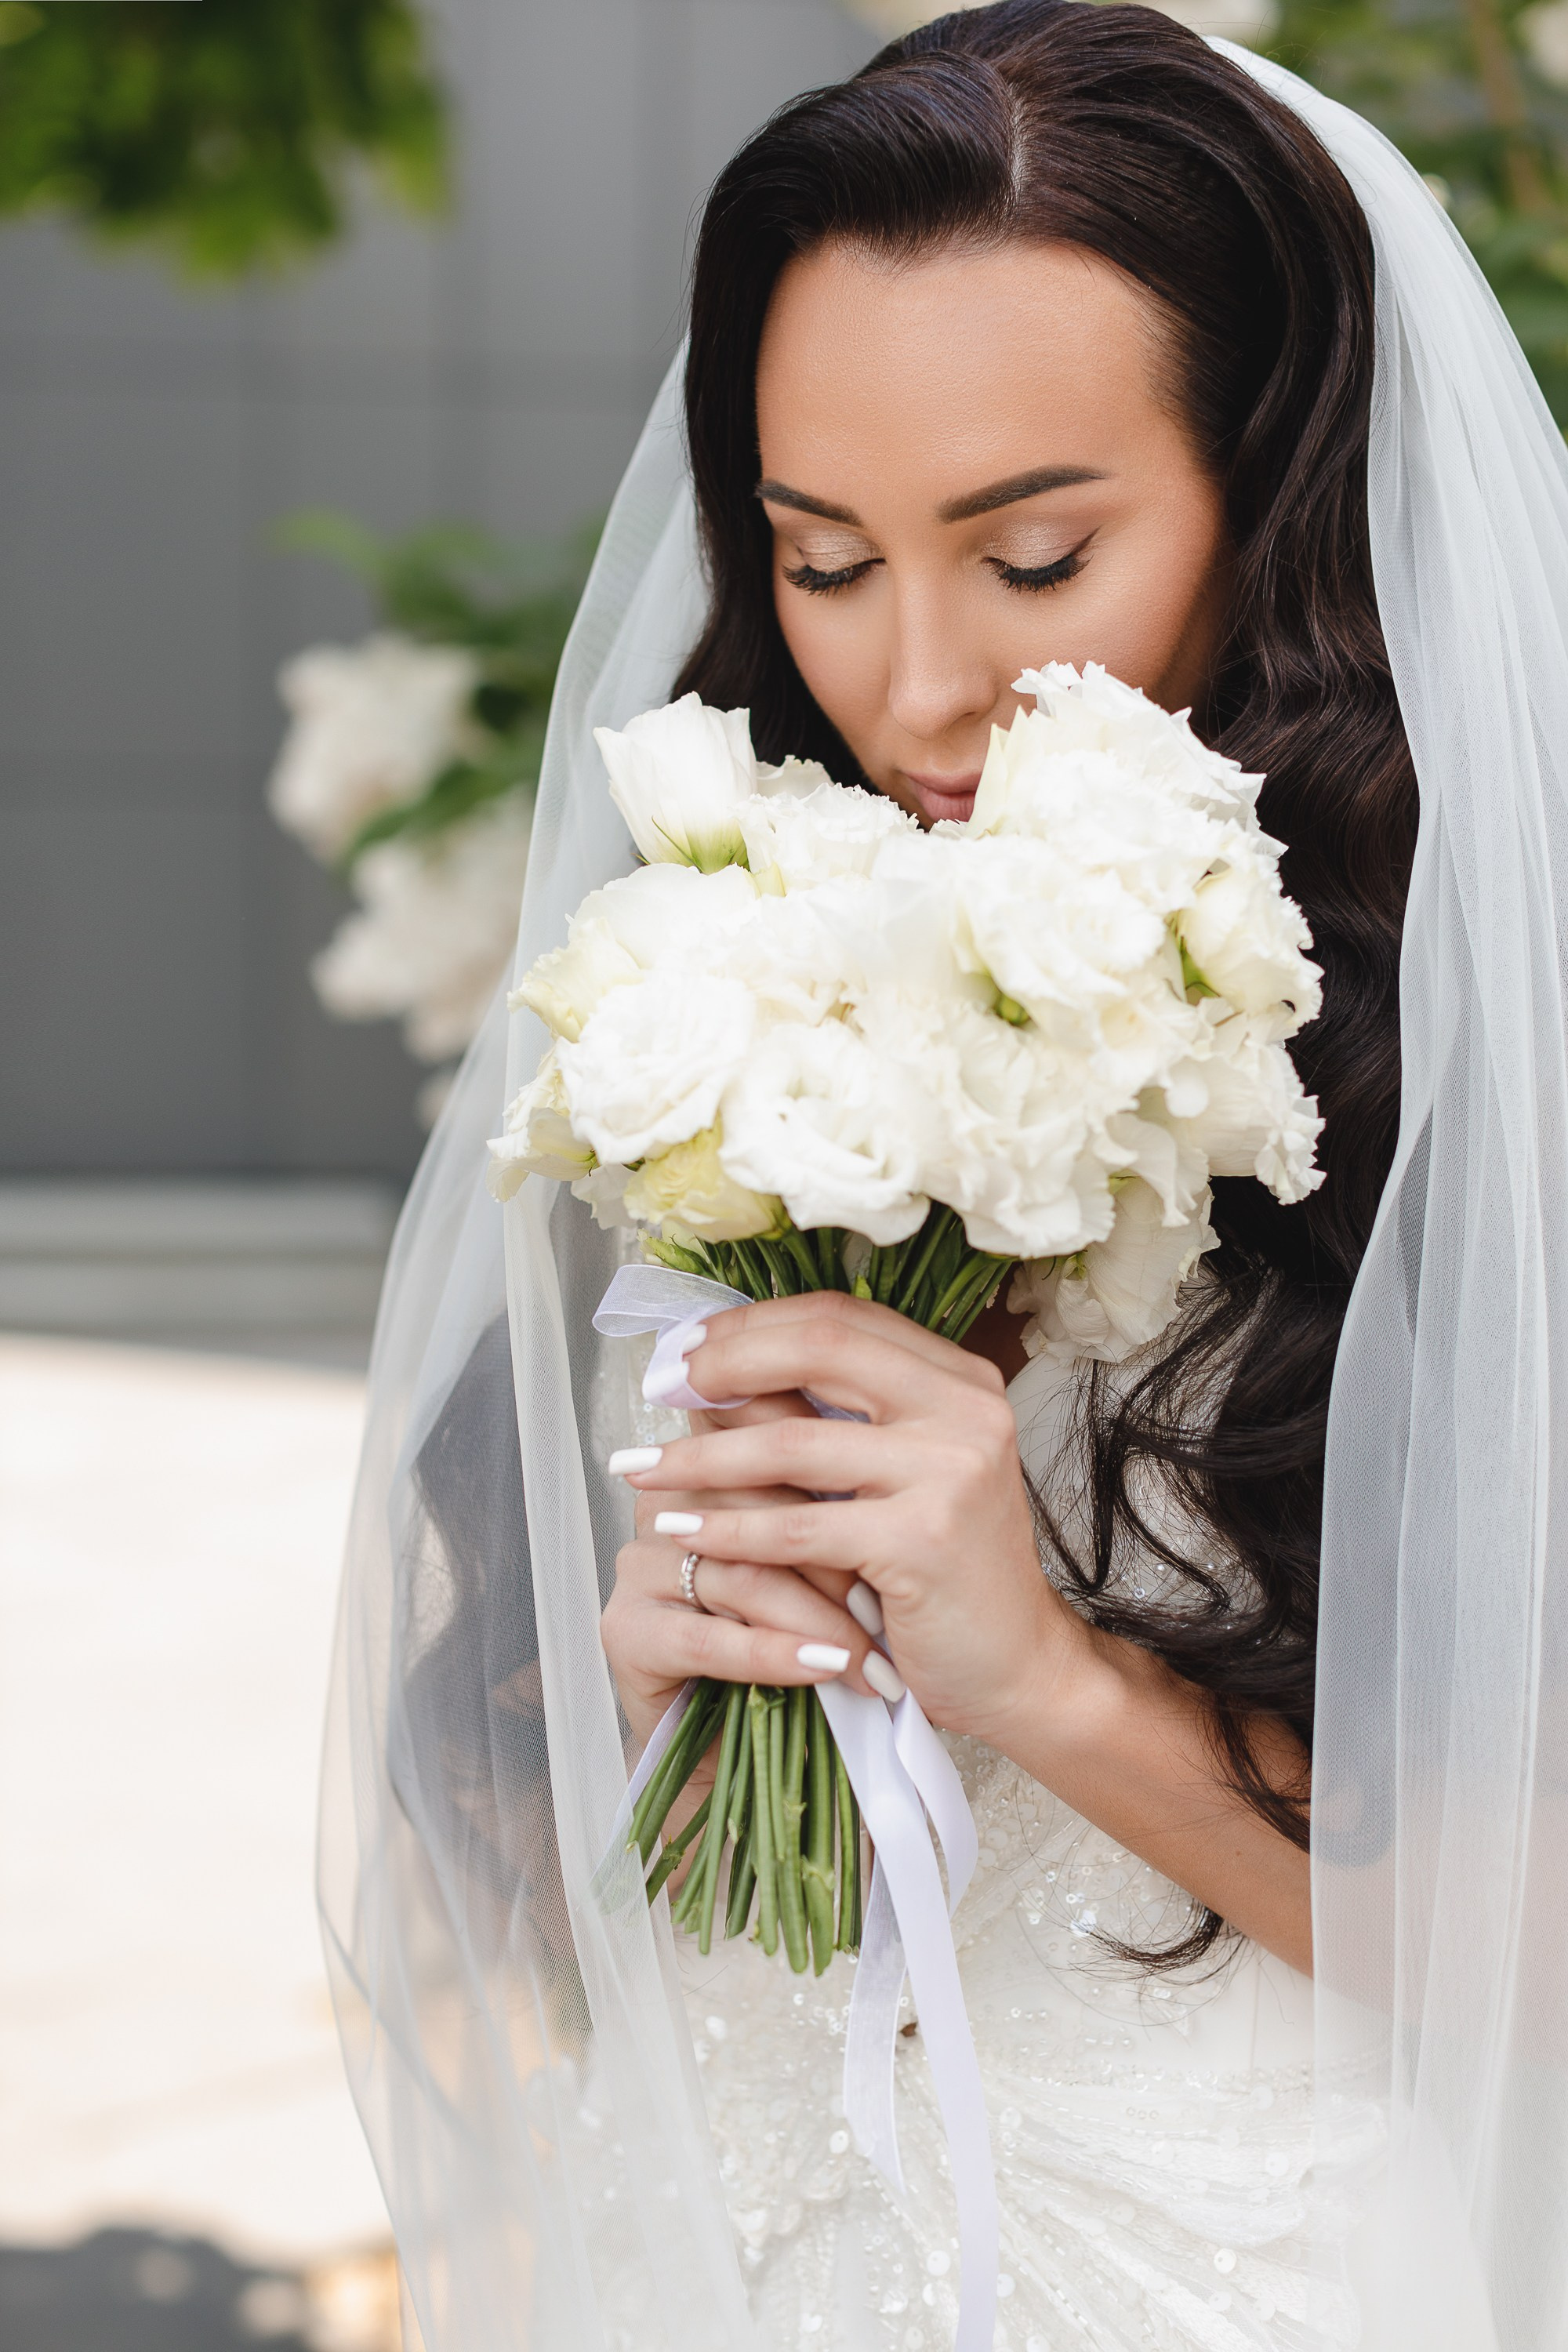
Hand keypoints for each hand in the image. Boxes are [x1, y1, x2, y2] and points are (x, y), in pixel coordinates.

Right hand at [601, 1386, 889, 1751]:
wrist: (761, 1752)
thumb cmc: (810, 1637)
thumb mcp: (842, 1556)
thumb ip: (849, 1494)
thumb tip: (914, 1445)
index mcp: (717, 1461)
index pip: (768, 1431)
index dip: (832, 1465)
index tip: (898, 1504)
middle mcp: (670, 1499)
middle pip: (757, 1500)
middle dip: (836, 1555)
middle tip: (896, 1597)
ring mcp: (640, 1563)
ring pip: (739, 1570)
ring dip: (817, 1616)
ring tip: (872, 1654)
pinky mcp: (626, 1630)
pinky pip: (707, 1637)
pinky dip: (773, 1653)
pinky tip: (823, 1668)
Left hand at [607, 1290, 1100, 1752]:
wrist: (1015, 1667)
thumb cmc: (945, 1571)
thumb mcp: (903, 1472)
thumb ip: (840, 1418)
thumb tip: (717, 1371)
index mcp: (961, 1379)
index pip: (842, 1317)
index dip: (755, 1324)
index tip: (689, 1346)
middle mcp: (966, 1409)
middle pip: (818, 1348)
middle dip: (723, 1363)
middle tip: (659, 1386)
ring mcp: (950, 1472)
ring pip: (791, 1443)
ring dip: (701, 1456)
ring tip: (639, 1468)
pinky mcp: (922, 1542)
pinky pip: (796, 1527)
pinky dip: (727, 1529)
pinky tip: (680, 1530)